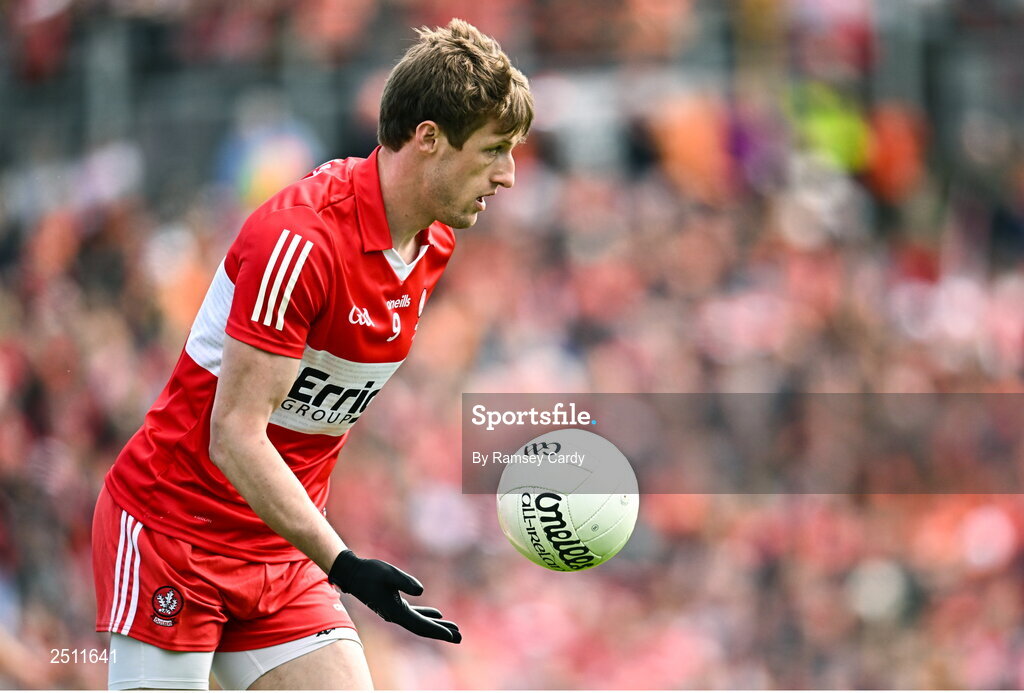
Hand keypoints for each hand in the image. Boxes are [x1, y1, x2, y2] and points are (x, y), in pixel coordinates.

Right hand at [328, 550, 460, 642]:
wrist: (353, 574)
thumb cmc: (370, 572)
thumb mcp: (389, 573)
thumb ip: (405, 581)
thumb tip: (422, 591)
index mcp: (396, 611)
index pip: (421, 625)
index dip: (438, 631)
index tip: (453, 635)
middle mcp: (396, 616)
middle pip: (423, 628)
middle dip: (442, 633)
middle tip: (460, 638)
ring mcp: (395, 611)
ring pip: (420, 622)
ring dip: (437, 626)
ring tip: (453, 629)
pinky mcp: (394, 605)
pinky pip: (415, 614)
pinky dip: (427, 615)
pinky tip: (437, 614)